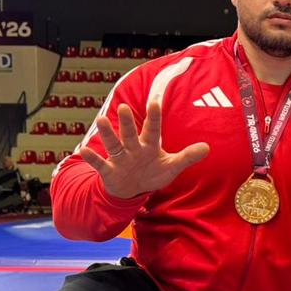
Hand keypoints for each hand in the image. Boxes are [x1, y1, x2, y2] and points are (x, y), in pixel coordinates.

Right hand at [80, 101, 209, 197]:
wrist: (132, 189)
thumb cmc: (153, 173)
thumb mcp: (171, 166)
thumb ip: (187, 157)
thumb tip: (207, 148)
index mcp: (149, 145)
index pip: (153, 129)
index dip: (154, 116)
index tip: (155, 101)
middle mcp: (133, 148)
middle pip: (130, 133)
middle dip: (127, 122)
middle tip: (124, 107)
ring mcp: (120, 159)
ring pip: (113, 144)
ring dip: (108, 134)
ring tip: (101, 120)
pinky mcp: (109, 171)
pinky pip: (100, 164)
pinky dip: (92, 159)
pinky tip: (83, 151)